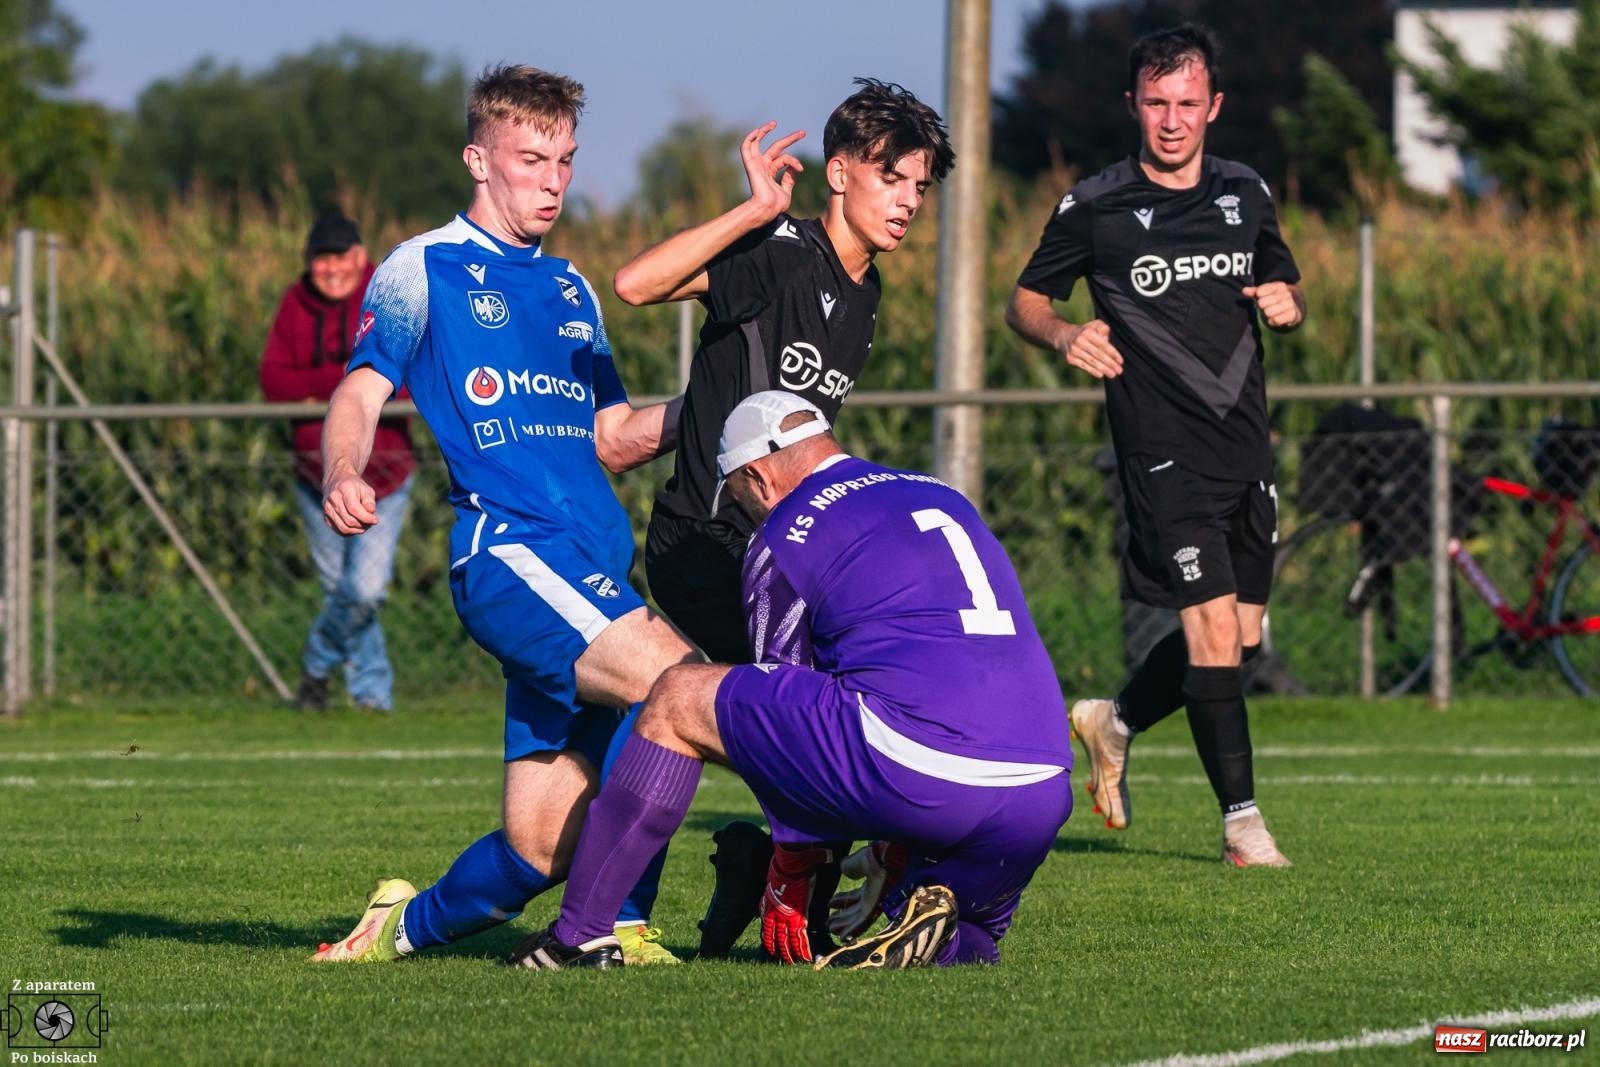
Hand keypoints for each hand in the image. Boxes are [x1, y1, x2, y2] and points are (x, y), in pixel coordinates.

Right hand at [322, 473, 377, 534]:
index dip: (366, 518)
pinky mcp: (326, 517)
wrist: (337, 481)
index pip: (354, 509)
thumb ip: (369, 501)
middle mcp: (333, 499)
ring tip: (365, 525)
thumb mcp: (366, 489)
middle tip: (371, 522)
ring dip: (357, 530)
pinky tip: (357, 526)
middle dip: (363, 525)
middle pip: (349, 521)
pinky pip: (339, 531)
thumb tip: (371, 512)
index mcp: (344, 489)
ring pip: (344, 528)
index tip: (375, 520)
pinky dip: (350, 532)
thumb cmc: (355, 487)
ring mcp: (327, 509)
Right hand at [740, 121, 805, 224]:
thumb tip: (796, 166)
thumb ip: (789, 178)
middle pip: (776, 147)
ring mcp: (756, 164)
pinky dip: (750, 138)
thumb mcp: (786, 190)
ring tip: (774, 123)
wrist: (767, 209)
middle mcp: (763, 166)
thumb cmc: (775, 205)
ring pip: (758, 143)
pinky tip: (759, 130)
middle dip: (790, 139)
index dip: (794, 161)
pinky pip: (746, 147)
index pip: (784, 159)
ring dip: (765, 131)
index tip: (801, 168)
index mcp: (770, 172)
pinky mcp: (751, 164)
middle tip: (803, 133)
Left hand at [759, 845, 830, 963]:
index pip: (767, 930)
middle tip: (783, 961)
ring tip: (794, 964)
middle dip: (780, 951)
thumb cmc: (785, 870)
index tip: (771, 949)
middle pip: (776, 938)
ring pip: (787, 941)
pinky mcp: (799, 917)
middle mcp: (775, 915)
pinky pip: (800, 938)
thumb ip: (775, 896)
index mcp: (769, 908)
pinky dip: (803, 949)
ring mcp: (786, 918)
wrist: (790, 866)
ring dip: (791, 954)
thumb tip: (779, 896)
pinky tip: (806, 957)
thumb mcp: (774, 885)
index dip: (769, 941)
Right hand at [828, 841, 909, 939]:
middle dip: (841, 917)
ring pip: (858, 918)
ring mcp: (875, 902)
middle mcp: (873, 894)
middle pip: (856, 910)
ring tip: (831, 931)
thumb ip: (849, 867)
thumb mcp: (855, 861)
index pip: (854, 897)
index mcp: (870, 882)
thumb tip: (845, 870)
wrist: (882, 857)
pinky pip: (863, 922)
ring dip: (844, 925)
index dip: (841, 901)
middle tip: (828, 923)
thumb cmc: (871, 856)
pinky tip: (842, 936)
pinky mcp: (875, 908)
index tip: (829, 904)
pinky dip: (852, 930)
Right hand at [1064, 320, 1123, 378]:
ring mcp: (1073, 350)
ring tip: (1113, 374)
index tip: (1121, 361)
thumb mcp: (1095, 325)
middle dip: (1110, 363)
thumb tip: (1107, 340)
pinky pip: (1083, 366)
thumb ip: (1104, 329)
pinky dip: (1092, 371)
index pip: (1103, 344)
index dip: (1113, 353)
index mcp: (1087, 332)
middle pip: (1098, 354)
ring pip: (1091, 361)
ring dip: (1103, 369)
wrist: (1064, 336)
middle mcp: (1079, 341)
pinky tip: (1100, 375)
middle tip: (1119, 371)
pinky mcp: (1069, 358)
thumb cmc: (1086, 331)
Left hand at [1242, 281, 1303, 328]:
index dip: (1259, 296)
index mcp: (1279, 286)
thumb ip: (1254, 291)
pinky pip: (1275, 320)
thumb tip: (1244, 290)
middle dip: (1262, 306)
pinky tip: (1275, 318)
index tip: (1263, 297)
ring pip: (1268, 312)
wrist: (1294, 306)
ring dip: (1267, 314)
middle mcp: (1286, 293)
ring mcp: (1291, 304)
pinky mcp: (1293, 315)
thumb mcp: (1265, 292)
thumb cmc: (1275, 298)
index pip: (1260, 292)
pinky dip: (1272, 321)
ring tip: (1272, 311)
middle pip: (1262, 303)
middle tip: (1268, 306)